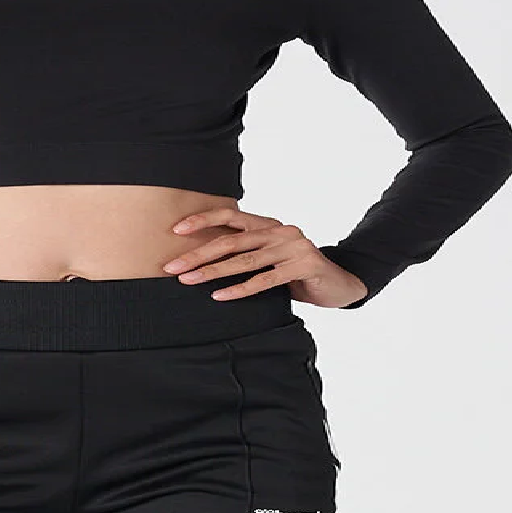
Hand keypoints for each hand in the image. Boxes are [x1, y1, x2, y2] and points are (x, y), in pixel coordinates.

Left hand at [163, 207, 369, 308]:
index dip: (203, 220)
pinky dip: (241, 289)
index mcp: (268, 225)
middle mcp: (280, 230)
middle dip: (198, 254)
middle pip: (232, 241)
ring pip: (245, 260)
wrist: (338, 284)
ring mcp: (293, 246)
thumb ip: (246, 255)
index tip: (176, 230)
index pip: (231, 216)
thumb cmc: (296, 274)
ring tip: (189, 281)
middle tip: (172, 267)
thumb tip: (201, 263)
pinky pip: (265, 279)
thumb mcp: (270, 260)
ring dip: (213, 272)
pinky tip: (220, 296)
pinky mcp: (304, 265)